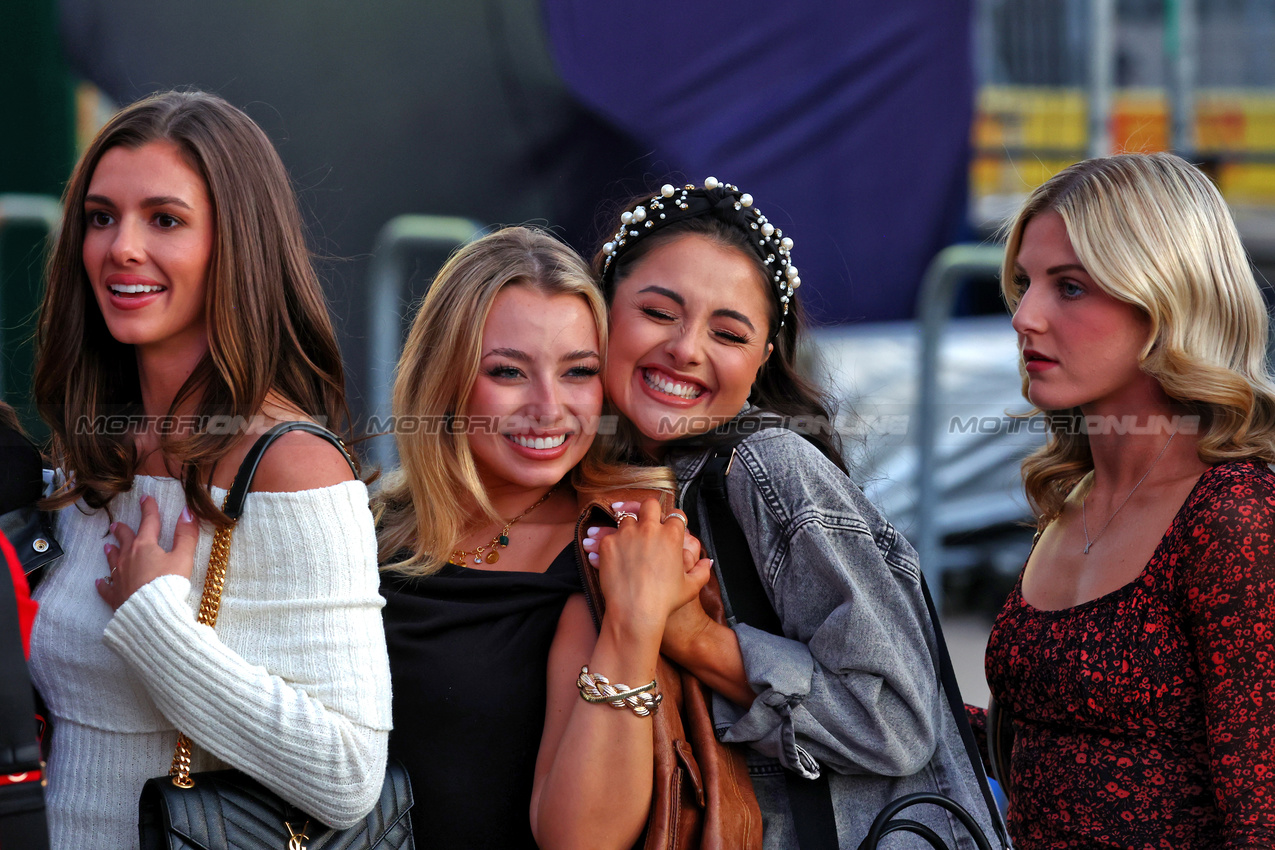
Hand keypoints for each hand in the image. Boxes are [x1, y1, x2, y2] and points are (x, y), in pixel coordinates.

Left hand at [96, 495, 200, 610]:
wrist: (152, 614)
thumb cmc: (169, 584)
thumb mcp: (183, 557)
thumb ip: (186, 534)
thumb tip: (188, 511)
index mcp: (145, 546)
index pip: (148, 522)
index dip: (148, 509)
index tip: (145, 498)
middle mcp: (128, 558)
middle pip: (124, 540)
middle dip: (122, 531)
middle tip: (116, 524)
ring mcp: (119, 577)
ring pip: (113, 560)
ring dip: (111, 552)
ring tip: (107, 547)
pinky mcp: (116, 595)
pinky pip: (106, 587)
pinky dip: (103, 583)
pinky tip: (99, 582)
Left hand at [586, 499, 711, 638]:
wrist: (635, 612)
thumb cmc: (665, 602)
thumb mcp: (690, 588)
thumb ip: (702, 572)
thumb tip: (708, 562)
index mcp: (672, 536)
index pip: (675, 515)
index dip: (673, 521)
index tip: (669, 527)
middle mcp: (650, 529)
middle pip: (650, 504)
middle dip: (649, 511)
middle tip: (647, 523)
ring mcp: (627, 534)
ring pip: (627, 518)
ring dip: (629, 527)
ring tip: (629, 542)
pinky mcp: (608, 543)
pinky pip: (609, 536)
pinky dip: (612, 544)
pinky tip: (614, 557)